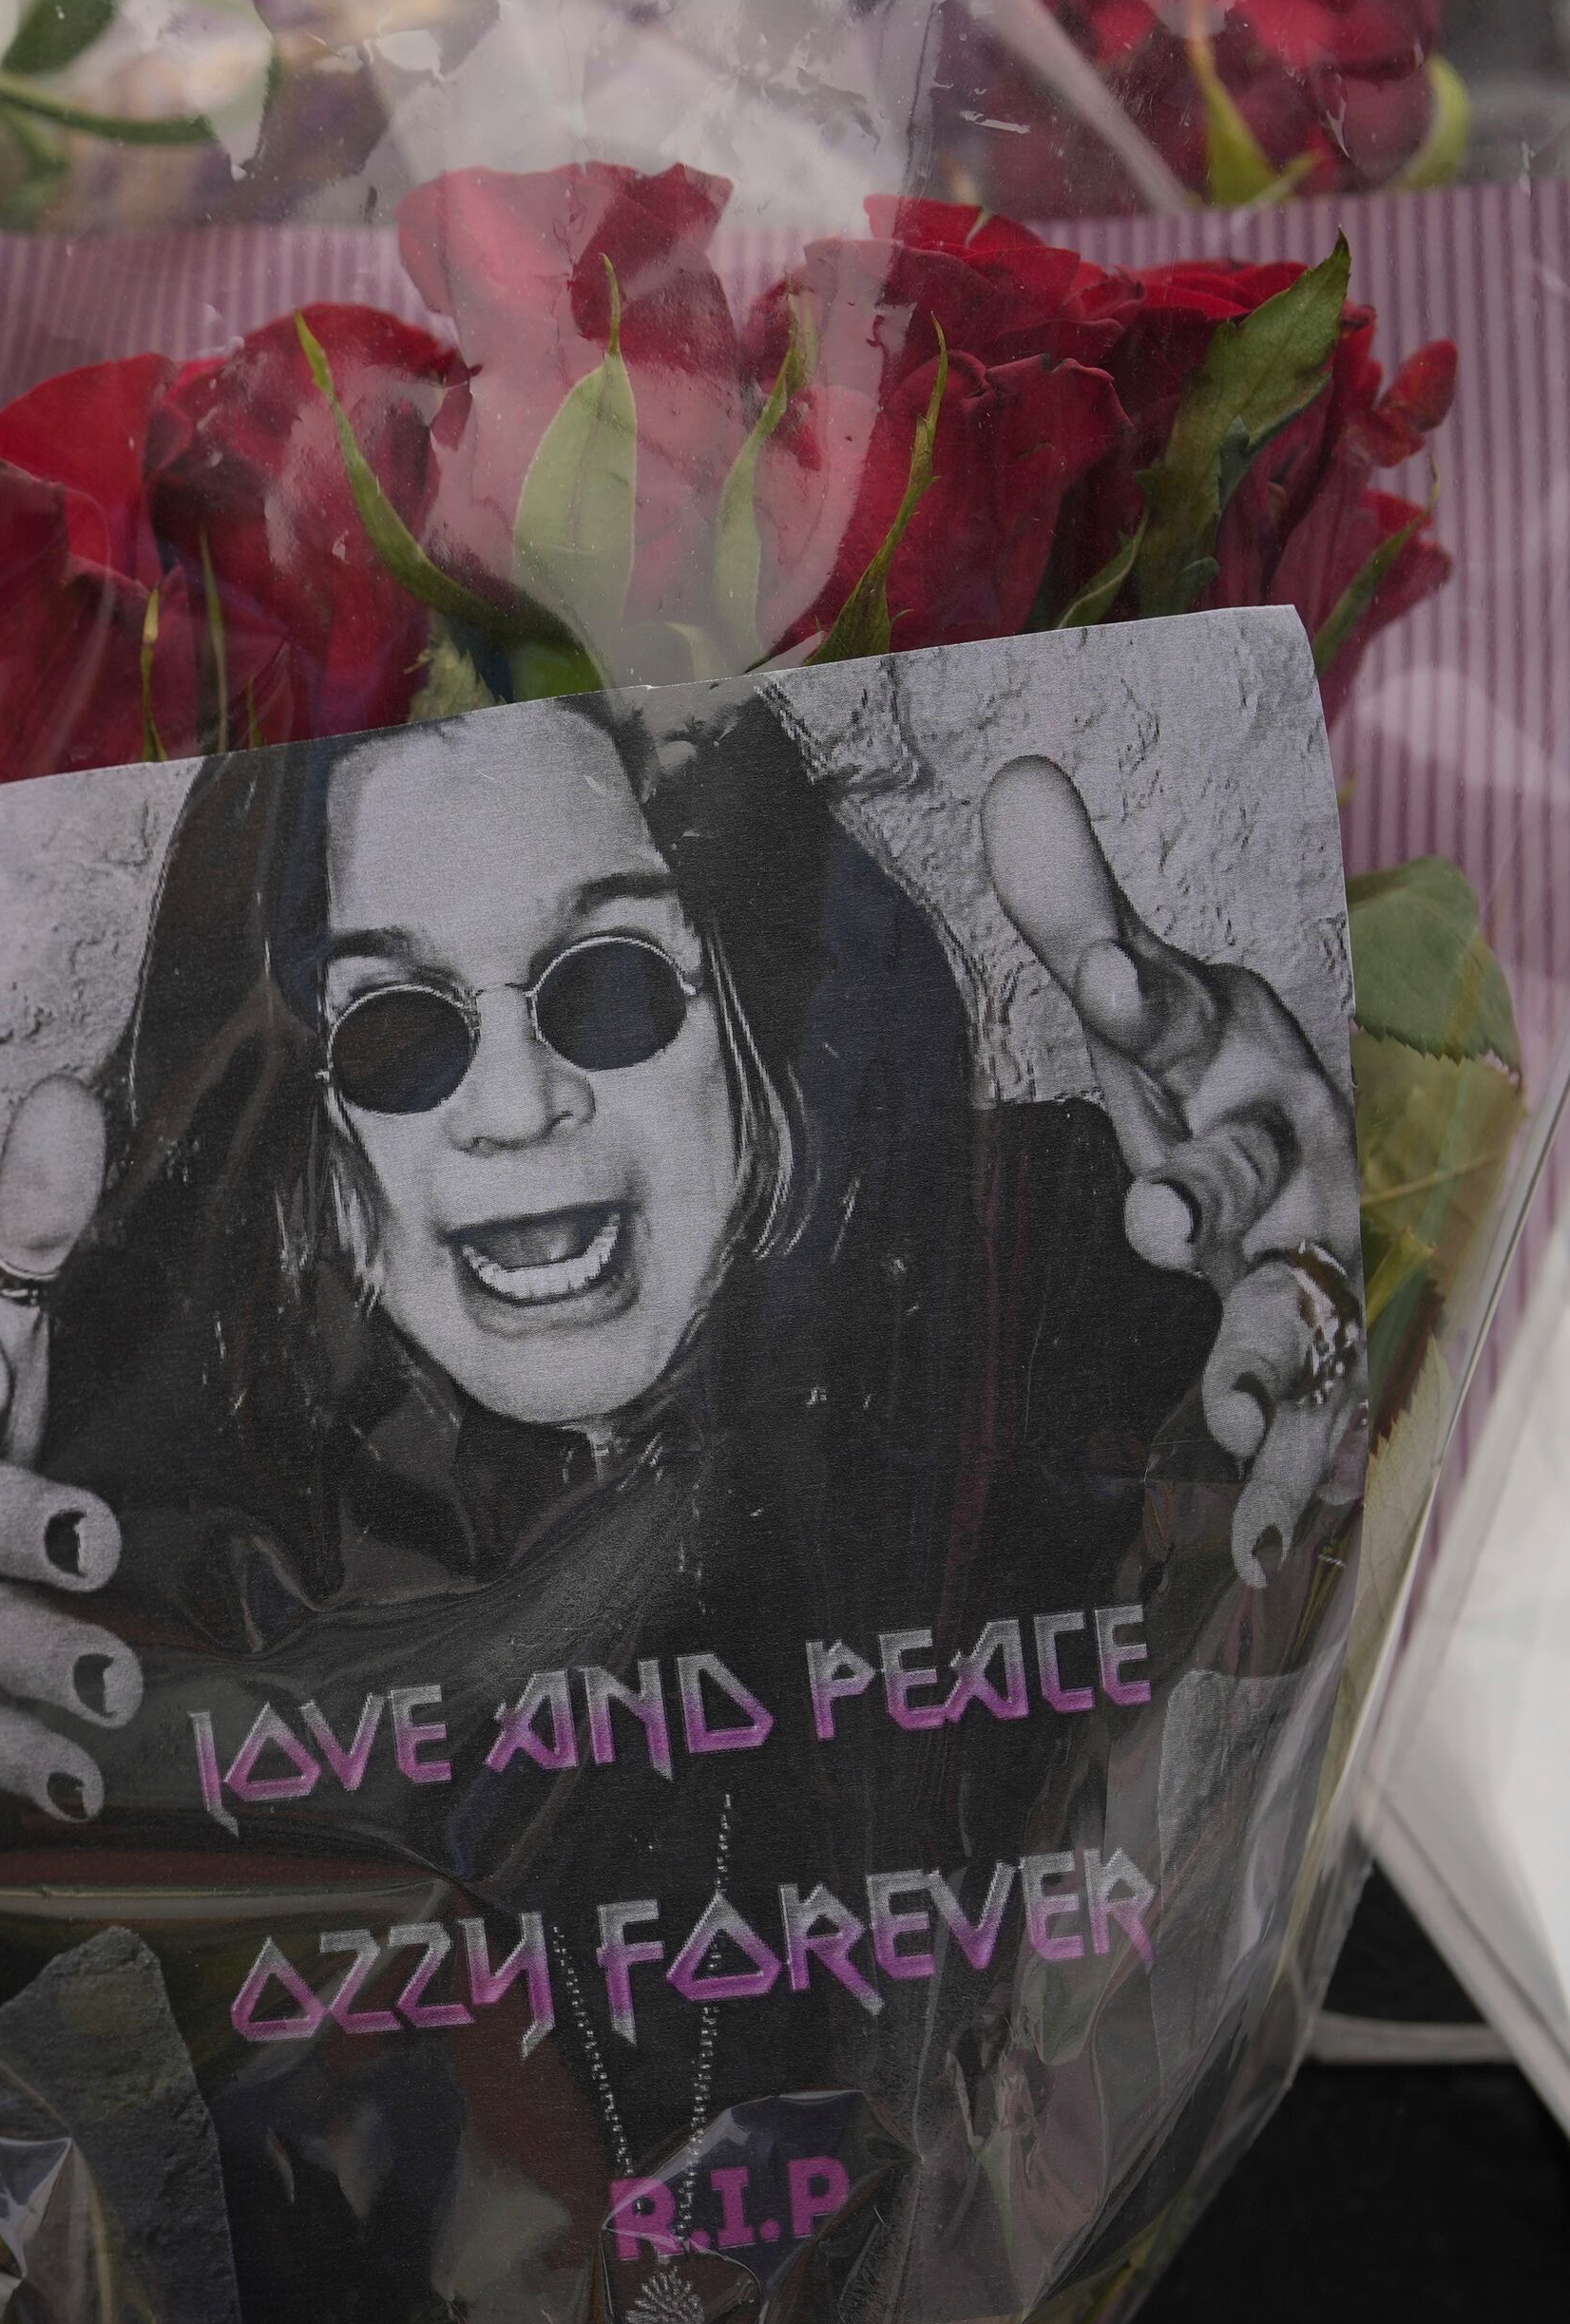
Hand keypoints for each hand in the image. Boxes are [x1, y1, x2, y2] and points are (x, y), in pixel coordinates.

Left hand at [982, 754, 1366, 1582]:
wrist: (1289, 1145)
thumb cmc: (1200, 1069)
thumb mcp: (1142, 993)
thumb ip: (1077, 910)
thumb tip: (1018, 775)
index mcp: (1239, 1049)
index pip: (1185, 1014)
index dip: (1146, 995)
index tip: (1110, 982)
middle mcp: (1284, 1153)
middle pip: (1246, 1169)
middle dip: (1205, 1189)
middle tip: (1155, 1210)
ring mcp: (1298, 1259)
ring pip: (1290, 1304)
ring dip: (1259, 1355)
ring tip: (1222, 1409)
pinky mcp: (1299, 1349)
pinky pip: (1304, 1420)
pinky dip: (1287, 1482)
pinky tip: (1263, 1548)